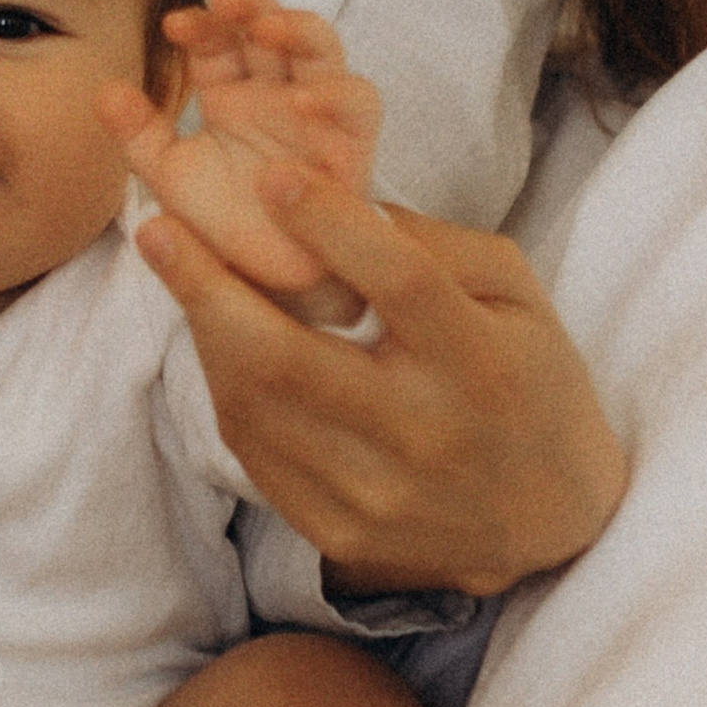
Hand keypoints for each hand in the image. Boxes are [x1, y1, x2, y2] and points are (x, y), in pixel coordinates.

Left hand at [98, 0, 382, 326]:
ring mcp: (317, 117)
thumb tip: (104, 90)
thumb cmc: (224, 225)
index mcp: (233, 94)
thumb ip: (139, 134)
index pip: (222, 39)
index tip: (174, 26)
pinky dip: (337, 94)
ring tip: (266, 29)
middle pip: (274, 28)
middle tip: (224, 0)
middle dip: (253, 6)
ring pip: (322, 51)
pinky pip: (358, 106)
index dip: (203, 24)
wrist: (265, 288)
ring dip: (299, 30)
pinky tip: (303, 98)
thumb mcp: (171, 177)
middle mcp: (276, 95)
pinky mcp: (351, 147)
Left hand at [136, 158, 627, 598]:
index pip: (399, 285)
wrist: (551, 519)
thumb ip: (437, 245)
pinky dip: (226, 388)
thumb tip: (337, 204)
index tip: (270, 175)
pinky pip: (254, 453)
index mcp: (479, 363)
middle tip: (155, 229)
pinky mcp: (339, 531)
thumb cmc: (529, 380)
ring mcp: (375, 494)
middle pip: (289, 360)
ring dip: (204, 332)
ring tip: (180, 271)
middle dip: (207, 289)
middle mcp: (424, 434)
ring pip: (254, 408)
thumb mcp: (518, 296)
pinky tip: (218, 341)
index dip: (330, 227)